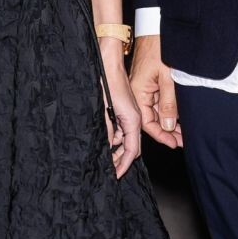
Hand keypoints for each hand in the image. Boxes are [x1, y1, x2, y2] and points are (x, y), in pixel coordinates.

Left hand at [101, 40, 141, 177]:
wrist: (108, 63)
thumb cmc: (107, 83)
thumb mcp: (103, 110)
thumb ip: (107, 130)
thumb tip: (107, 145)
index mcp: (132, 121)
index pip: (131, 151)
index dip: (123, 165)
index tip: (116, 175)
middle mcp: (134, 119)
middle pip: (131, 147)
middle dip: (121, 160)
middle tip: (109, 169)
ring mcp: (130, 114)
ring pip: (127, 138)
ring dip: (117, 149)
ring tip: (105, 158)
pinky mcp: (125, 110)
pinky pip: (123, 129)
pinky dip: (116, 137)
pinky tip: (106, 140)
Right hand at [129, 33, 181, 148]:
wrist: (156, 28)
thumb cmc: (159, 49)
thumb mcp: (168, 78)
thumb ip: (168, 104)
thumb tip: (167, 126)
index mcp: (138, 92)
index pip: (147, 122)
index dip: (161, 135)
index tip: (174, 143)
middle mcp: (138, 92)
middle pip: (152, 119)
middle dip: (168, 131)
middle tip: (183, 140)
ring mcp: (144, 87)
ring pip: (156, 111)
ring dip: (169, 122)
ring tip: (184, 131)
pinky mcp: (150, 82)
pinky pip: (158, 101)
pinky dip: (168, 110)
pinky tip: (179, 116)